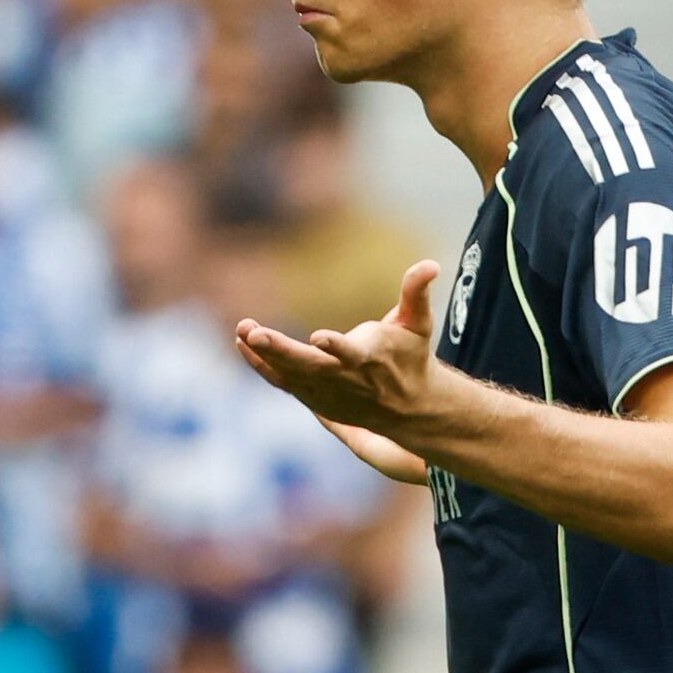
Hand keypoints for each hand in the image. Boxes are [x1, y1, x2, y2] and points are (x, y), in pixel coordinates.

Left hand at [236, 258, 448, 445]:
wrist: (406, 408)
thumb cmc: (411, 358)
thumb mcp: (418, 324)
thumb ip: (417, 293)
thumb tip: (431, 264)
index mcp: (370, 358)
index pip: (350, 354)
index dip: (336, 346)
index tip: (319, 337)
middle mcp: (344, 378)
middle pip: (309, 366)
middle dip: (281, 351)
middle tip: (254, 333)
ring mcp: (325, 391)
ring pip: (289, 374)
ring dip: (263, 354)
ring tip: (243, 330)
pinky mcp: (312, 397)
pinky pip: (281, 380)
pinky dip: (260, 364)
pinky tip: (242, 343)